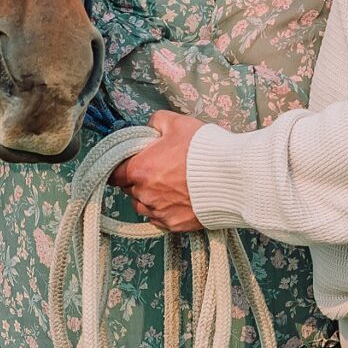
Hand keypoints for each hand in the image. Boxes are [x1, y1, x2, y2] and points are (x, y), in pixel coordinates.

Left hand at [112, 111, 206, 230]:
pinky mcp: (175, 225)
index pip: (114, 173)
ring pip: (143, 206)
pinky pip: (160, 219)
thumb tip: (150, 127)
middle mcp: (145, 194)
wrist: (233, 178)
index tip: (131, 163)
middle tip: (158, 170)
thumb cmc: (204, 150)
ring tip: (169, 186)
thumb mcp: (178, 123)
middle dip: (138, 180)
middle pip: (130, 190)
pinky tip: (178, 199)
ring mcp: (160, 212)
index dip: (121, 168)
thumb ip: (156, 122)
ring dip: (150, 198)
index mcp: (140, 169)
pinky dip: (164, 211)